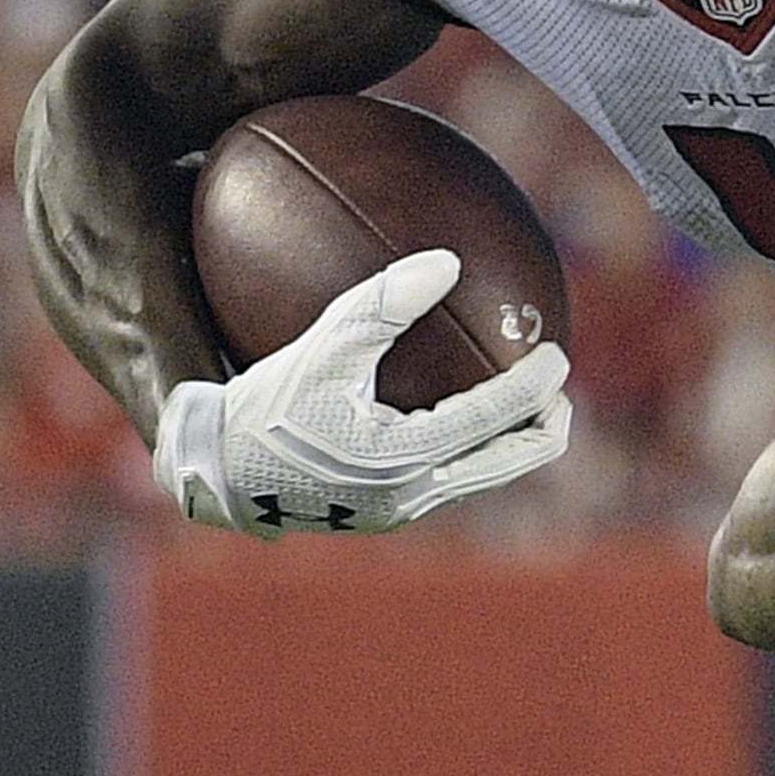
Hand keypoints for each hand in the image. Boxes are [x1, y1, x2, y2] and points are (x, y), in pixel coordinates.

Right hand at [157, 248, 569, 536]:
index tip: (558, 353)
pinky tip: (459, 417)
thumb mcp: (321, 347)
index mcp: (404, 458)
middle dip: (544, 430)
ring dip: (510, 444)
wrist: (213, 475)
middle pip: (507, 465)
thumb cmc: (262, 407)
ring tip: (527, 408)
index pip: (495, 419)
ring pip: (480, 478)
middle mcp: (411, 494)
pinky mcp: (381, 514)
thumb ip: (383, 304)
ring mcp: (398, 511)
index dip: (535, 385)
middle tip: (560, 393)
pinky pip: (447, 480)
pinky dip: (471, 450)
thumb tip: (448, 262)